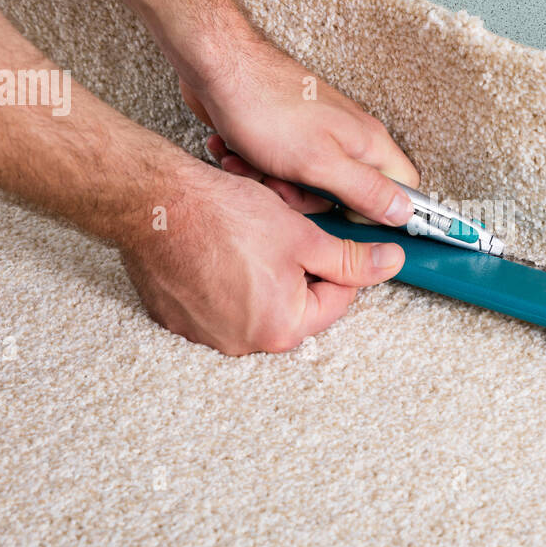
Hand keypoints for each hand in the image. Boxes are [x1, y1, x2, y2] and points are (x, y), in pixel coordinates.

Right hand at [120, 161, 404, 353]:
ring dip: (261, 278)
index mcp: (282, 328)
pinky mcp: (178, 320)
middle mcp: (243, 343)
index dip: (339, 266)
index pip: (335, 302)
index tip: (328, 243)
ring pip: (256, 306)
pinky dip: (225, 282)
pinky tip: (219, 252)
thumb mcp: (303, 236)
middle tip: (284, 236)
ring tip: (248, 241)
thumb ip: (350, 258)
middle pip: (294, 308)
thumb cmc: (225, 216)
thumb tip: (390, 264)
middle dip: (298, 273)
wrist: (156, 203)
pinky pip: (217, 306)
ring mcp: (206, 336)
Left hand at [180, 35, 419, 223]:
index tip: (348, 221)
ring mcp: (316, 137)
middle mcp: (348, 139)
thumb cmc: (267, 107)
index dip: (383, 212)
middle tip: (285, 189)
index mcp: (368, 143)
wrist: (217, 67)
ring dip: (275, 186)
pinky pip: (281, 170)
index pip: (403, 187)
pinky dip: (257, 169)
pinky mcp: (286, 137)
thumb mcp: (320, 163)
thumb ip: (365, 190)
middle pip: (347, 196)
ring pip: (308, 186)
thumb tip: (403, 212)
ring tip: (252, 167)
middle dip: (309, 202)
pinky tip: (237, 156)